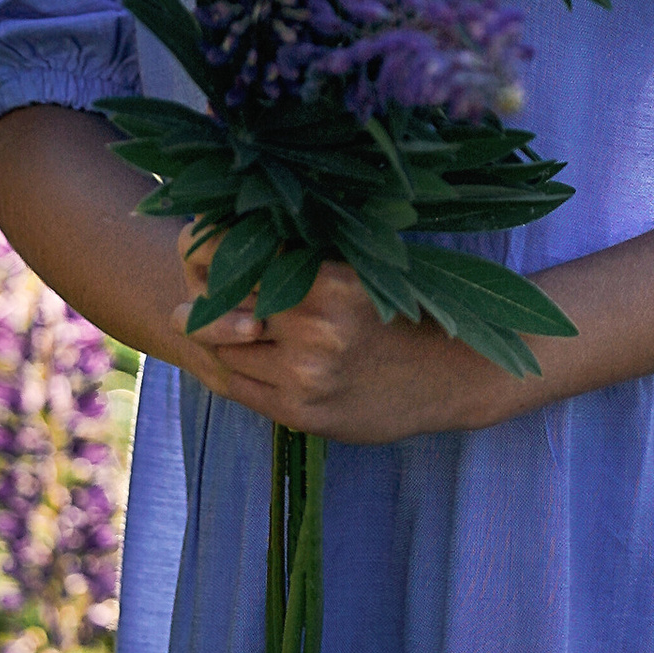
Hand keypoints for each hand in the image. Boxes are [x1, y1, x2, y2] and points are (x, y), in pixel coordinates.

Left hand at [176, 229, 512, 442]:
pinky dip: (235, 369)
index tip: (201, 249)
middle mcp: (313, 328)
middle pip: (216, 309)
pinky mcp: (301, 413)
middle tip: (207, 294)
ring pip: (222, 350)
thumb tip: (216, 239)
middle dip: (206, 300)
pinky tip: (254, 358)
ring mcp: (305, 375)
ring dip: (222, 339)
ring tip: (244, 328)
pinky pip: (237, 385)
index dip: (204, 251)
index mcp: (328, 281)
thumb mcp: (356, 269)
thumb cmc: (399, 309)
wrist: (452, 374)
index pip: (233, 259)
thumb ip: (297, 258)